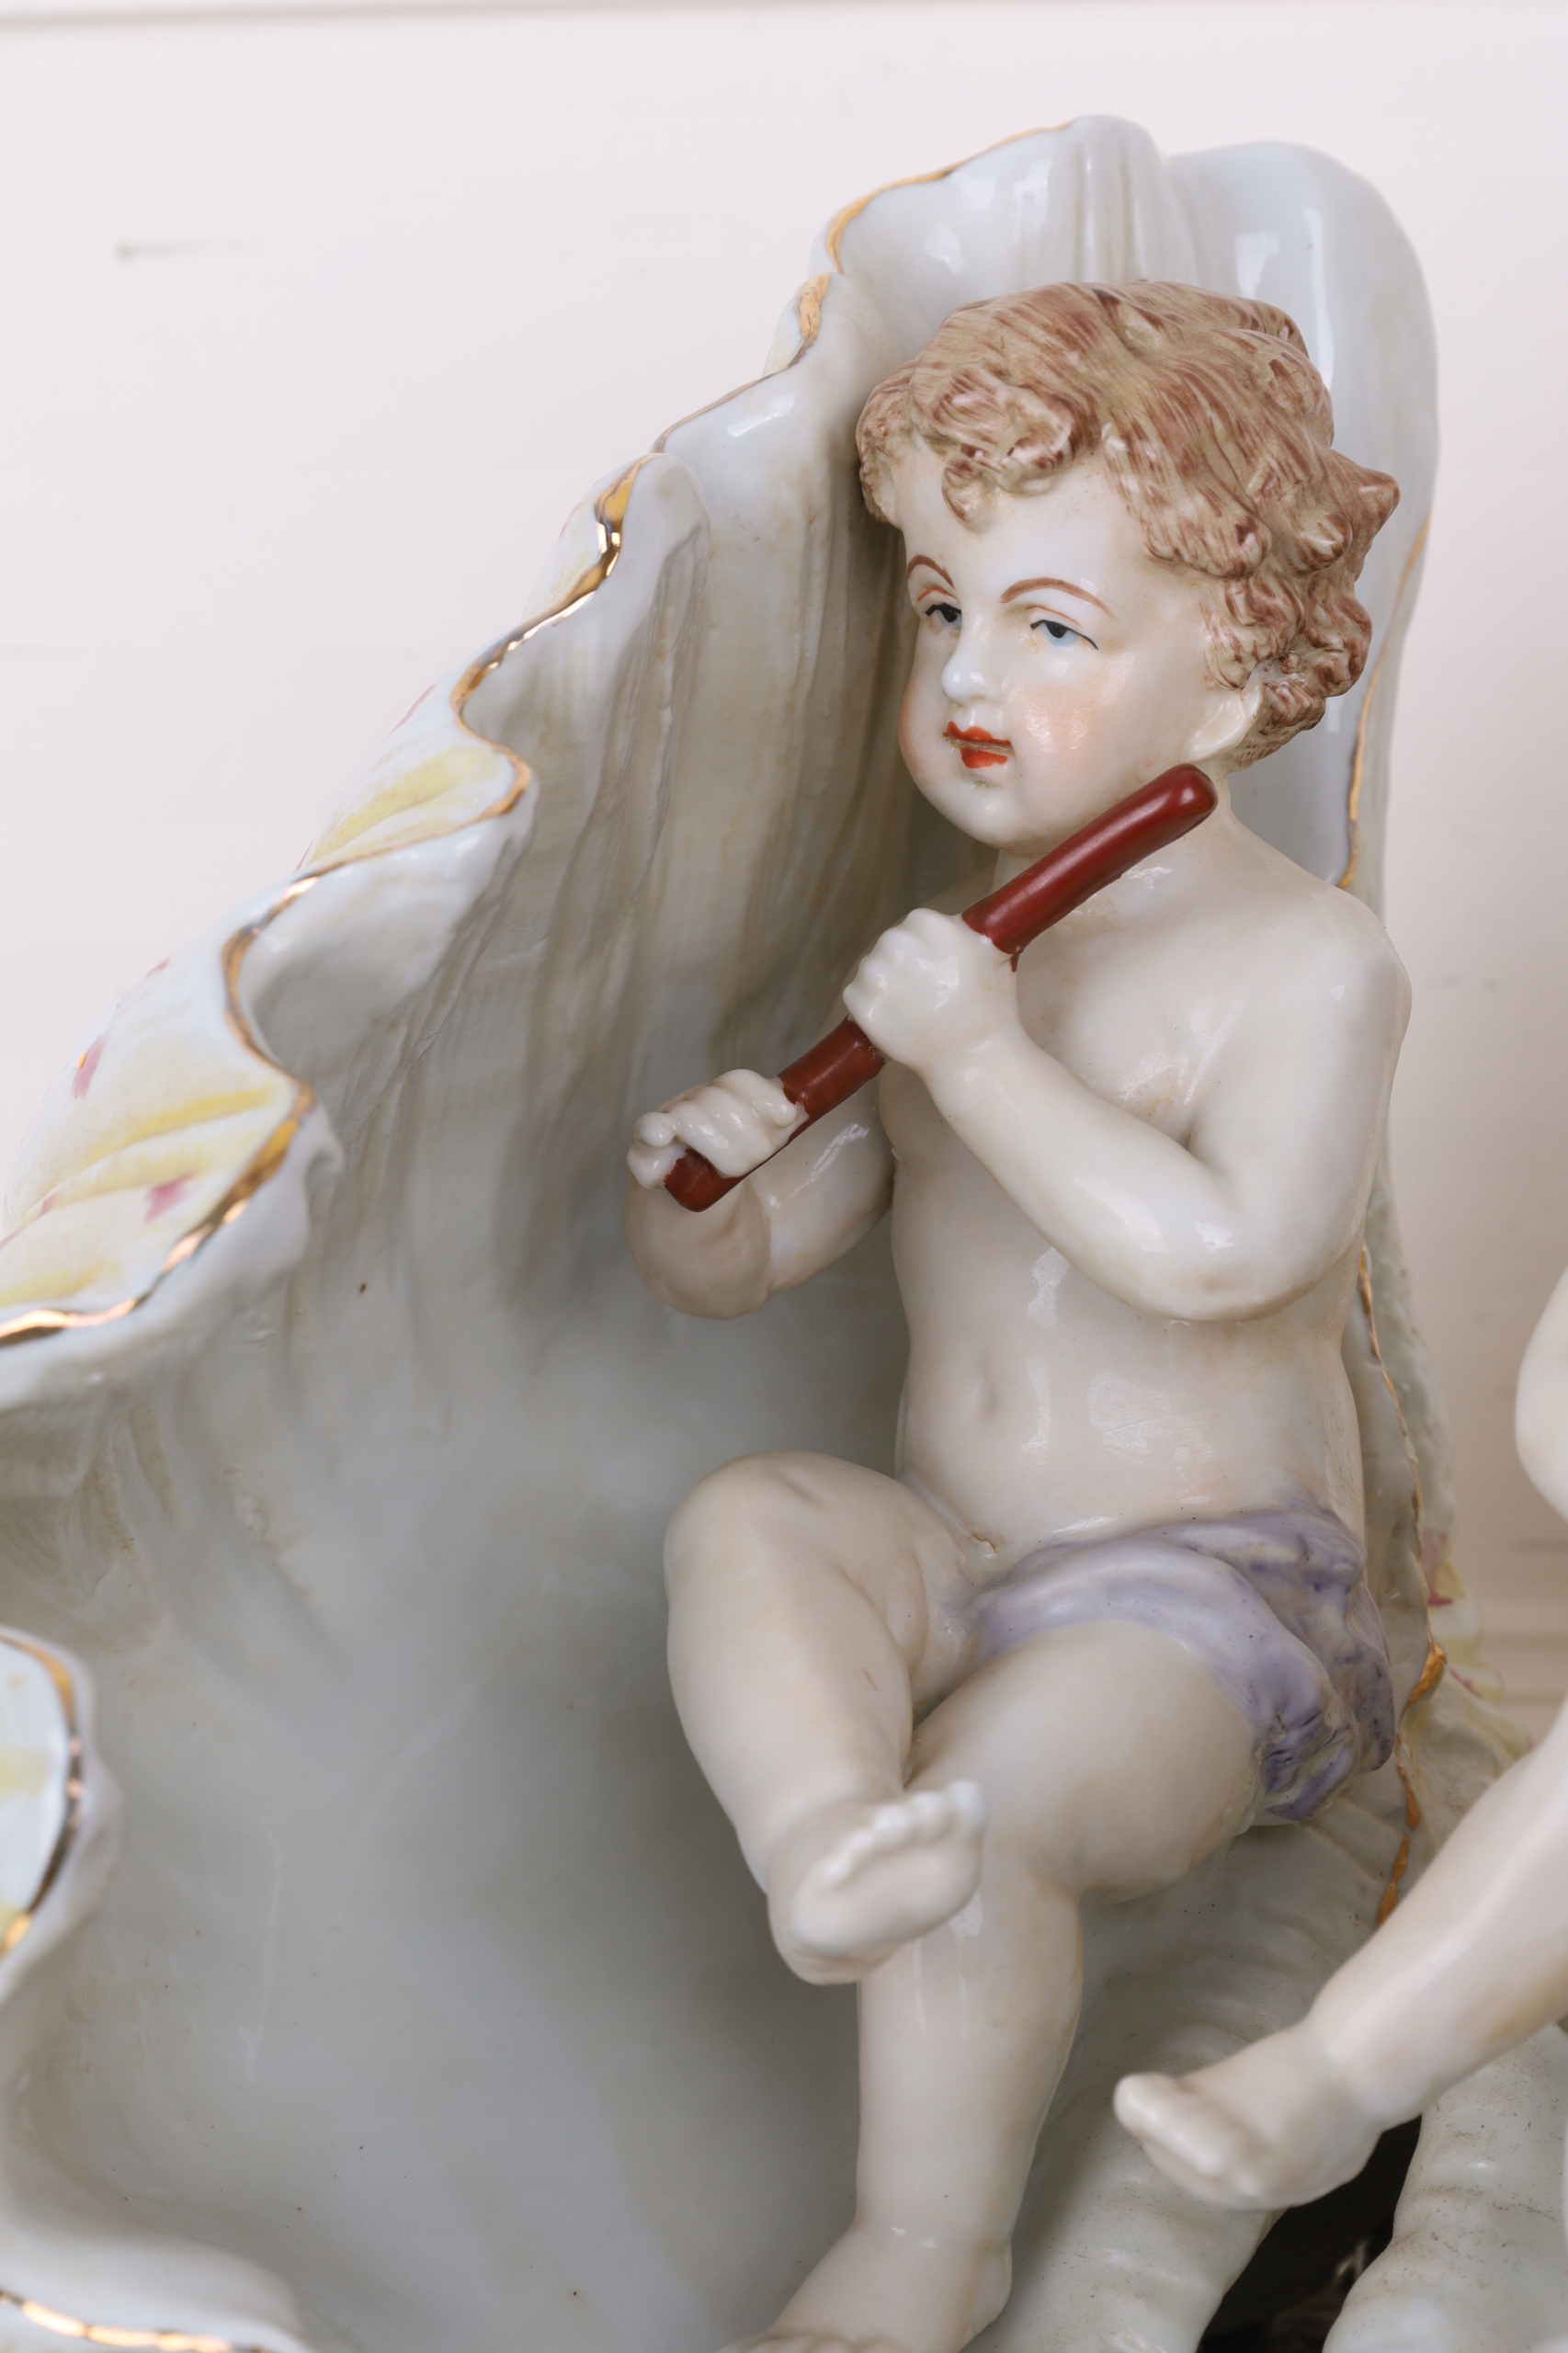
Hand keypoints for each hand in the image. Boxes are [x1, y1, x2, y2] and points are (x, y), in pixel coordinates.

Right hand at [627, 1069, 806, 1189]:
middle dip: (747, 1133)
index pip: (738, 1082)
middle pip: (718, 1100)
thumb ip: (780, 1130)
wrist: (694, 1229)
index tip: (788, 1118)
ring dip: (719, 1146)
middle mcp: (690, 1106)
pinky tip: (662, 1137)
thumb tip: (800, 1109)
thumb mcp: (763, 1153)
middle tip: (761, 1159)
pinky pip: (644, 1135)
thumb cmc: (734, 1184)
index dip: (764, 1096)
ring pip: (689, 1117)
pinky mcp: (643, 1156)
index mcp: (720, 1100)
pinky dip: (653, 1132)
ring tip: (732, 1172)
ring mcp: (665, 1128)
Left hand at [842, 909, 1014, 1077]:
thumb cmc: (989, 1006)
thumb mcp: (993, 953)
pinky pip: (857, 996)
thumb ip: (965, 931)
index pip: (915, 925)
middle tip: (927, 992)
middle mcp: (896, 941)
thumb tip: (957, 922)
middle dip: (904, 965)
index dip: (926, 948)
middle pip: (891, 946)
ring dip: (887, 987)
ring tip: (914, 1010)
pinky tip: (896, 1021)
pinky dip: (871, 1008)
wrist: (974, 1056)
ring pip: (872, 971)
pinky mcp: (861, 1003)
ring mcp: (875, 973)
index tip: (938, 967)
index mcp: (927, 922)